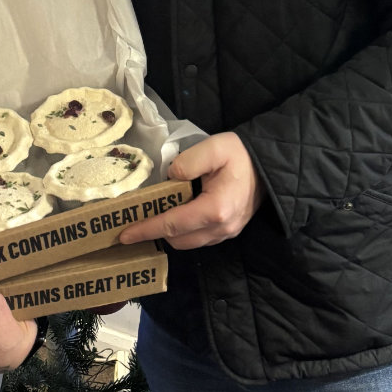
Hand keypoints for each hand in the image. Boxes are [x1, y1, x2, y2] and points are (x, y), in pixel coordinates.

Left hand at [119, 132, 265, 248]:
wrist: (267, 164)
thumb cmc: (240, 154)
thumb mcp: (212, 148)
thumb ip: (186, 163)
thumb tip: (168, 179)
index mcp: (215, 209)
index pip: (172, 224)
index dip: (146, 229)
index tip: (124, 234)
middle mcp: (221, 228)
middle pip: (177, 239)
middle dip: (154, 232)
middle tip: (134, 219)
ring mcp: (227, 234)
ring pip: (188, 243)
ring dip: (168, 233)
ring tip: (150, 218)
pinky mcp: (228, 232)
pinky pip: (199, 239)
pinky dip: (182, 232)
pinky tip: (173, 216)